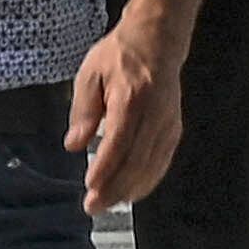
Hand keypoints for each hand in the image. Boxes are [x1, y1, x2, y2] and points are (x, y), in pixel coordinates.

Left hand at [69, 20, 183, 213]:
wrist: (157, 42)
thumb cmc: (118, 57)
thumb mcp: (89, 74)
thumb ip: (82, 111)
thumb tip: (74, 145)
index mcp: (132, 98)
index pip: (120, 141)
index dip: (106, 168)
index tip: (90, 186)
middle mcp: (155, 114)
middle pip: (136, 160)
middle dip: (114, 188)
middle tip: (93, 206)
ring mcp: (168, 124)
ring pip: (151, 166)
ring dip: (129, 190)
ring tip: (107, 204)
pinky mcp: (174, 130)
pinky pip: (161, 162)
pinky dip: (147, 180)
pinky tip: (131, 193)